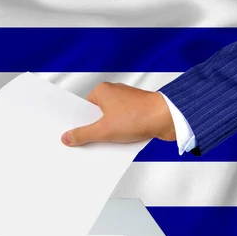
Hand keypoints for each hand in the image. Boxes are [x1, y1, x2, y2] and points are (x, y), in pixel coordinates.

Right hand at [61, 82, 175, 146]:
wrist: (168, 118)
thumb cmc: (140, 115)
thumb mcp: (104, 130)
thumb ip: (83, 135)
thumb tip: (68, 137)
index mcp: (102, 91)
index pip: (83, 109)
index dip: (78, 123)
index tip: (72, 135)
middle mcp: (114, 94)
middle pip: (96, 116)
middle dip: (93, 130)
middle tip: (88, 143)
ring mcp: (127, 103)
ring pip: (110, 122)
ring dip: (108, 134)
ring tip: (106, 144)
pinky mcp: (137, 112)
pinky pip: (122, 125)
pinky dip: (120, 134)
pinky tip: (119, 143)